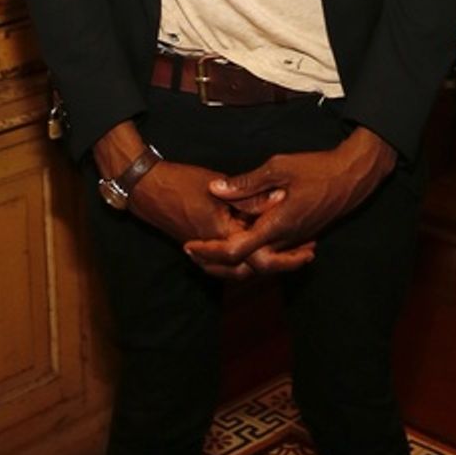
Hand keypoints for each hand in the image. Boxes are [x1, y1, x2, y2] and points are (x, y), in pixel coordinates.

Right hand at [91, 121, 313, 278]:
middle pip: (254, 270)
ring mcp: (207, 253)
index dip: (287, 255)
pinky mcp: (202, 249)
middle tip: (305, 255)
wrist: (148, 189)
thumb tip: (280, 201)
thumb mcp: (219, 186)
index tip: (308, 248)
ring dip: (264, 265)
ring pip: (240, 271)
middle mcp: (215, 251)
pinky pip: (227, 266)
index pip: (261, 256)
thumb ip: (249, 197)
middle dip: (281, 265)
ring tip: (288, 255)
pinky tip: (258, 253)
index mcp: (223, 235)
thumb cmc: (181, 182)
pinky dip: (245, 264)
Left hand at [185, 128, 396, 273]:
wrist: (352, 177)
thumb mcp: (278, 168)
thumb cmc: (318, 169)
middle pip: (243, 261)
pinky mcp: (298, 235)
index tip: (190, 244)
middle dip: (214, 259)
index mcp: (276, 225)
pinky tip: (238, 235)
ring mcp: (292, 239)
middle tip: (191, 249)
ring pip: (257, 258)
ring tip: (207, 247)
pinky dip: (249, 248)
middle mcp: (284, 239)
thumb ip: (246, 182)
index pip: (236, 250)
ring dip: (231, 255)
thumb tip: (216, 188)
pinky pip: (269, 250)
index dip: (210, 250)